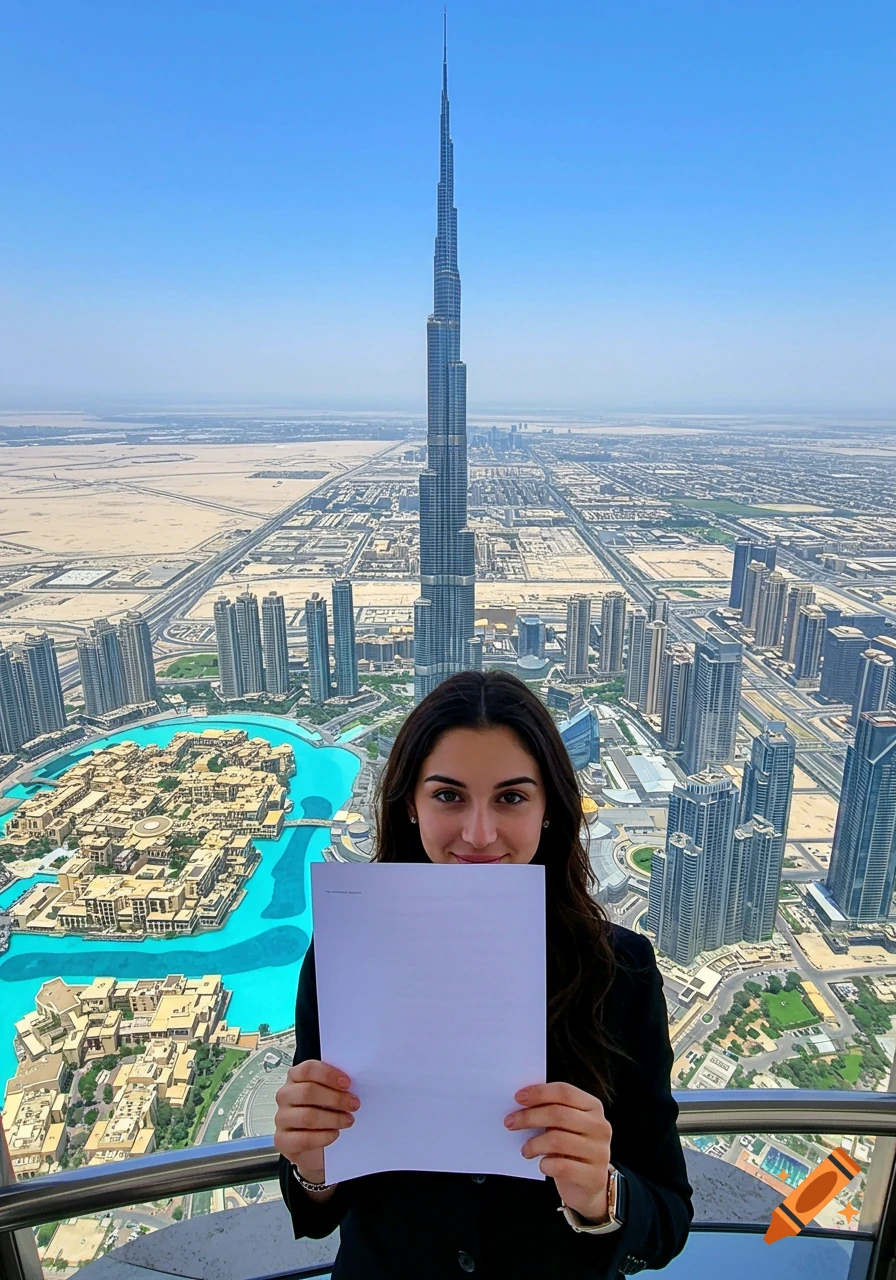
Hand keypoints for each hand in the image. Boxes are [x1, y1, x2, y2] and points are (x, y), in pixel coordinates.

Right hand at [273, 1059, 359, 1183]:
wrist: (313, 1144)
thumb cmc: (322, 1113)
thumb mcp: (328, 1095)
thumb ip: (335, 1086)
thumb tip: (354, 1084)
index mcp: (295, 1078)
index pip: (307, 1069)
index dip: (328, 1075)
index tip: (347, 1083)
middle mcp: (285, 1096)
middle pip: (307, 1092)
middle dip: (335, 1098)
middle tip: (353, 1104)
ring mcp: (281, 1118)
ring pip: (307, 1116)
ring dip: (332, 1119)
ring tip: (348, 1120)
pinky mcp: (282, 1140)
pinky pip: (303, 1139)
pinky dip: (323, 1137)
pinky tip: (334, 1134)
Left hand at [505, 1081, 612, 1222]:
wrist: (589, 1185)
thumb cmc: (571, 1149)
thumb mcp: (566, 1126)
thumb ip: (551, 1111)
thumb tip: (522, 1101)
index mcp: (593, 1107)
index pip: (565, 1092)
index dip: (539, 1092)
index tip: (518, 1097)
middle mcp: (600, 1127)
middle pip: (559, 1114)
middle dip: (529, 1117)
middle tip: (510, 1122)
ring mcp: (600, 1152)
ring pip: (558, 1140)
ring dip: (534, 1144)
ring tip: (525, 1150)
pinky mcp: (594, 1176)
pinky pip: (562, 1166)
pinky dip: (545, 1164)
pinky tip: (542, 1165)